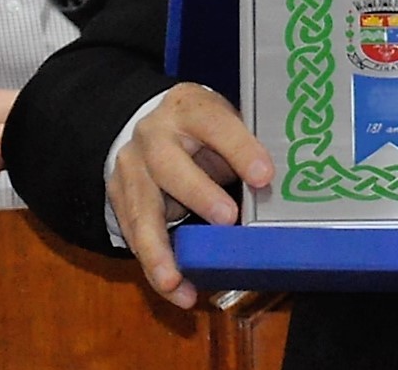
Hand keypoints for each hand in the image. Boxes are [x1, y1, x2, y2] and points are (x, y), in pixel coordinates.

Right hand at [109, 83, 273, 309]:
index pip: (216, 124)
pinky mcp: (118, 197)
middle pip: (170, 165)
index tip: (264, 176)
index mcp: (189, 108)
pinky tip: (175, 289)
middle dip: (198, 194)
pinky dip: (154, 265)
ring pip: (141, 210)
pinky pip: (134, 236)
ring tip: (176, 281)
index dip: (241, 150)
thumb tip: (279, 190)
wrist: (150, 124)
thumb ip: (245, 150)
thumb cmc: (204, 130)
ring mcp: (130, 168)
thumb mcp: (226, 124)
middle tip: (227, 220)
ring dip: (160, 250)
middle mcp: (153, 135)